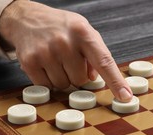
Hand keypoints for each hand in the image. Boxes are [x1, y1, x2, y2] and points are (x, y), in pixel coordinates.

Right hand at [0, 0, 131, 101]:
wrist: (27, 19)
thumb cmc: (61, 27)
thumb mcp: (84, 32)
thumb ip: (96, 55)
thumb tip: (94, 79)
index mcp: (83, 33)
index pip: (104, 62)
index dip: (116, 82)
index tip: (125, 97)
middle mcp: (64, 41)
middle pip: (81, 80)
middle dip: (77, 75)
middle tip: (68, 59)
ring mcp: (46, 52)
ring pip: (64, 86)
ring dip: (62, 78)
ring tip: (55, 60)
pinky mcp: (30, 61)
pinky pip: (46, 86)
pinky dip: (47, 80)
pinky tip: (44, 64)